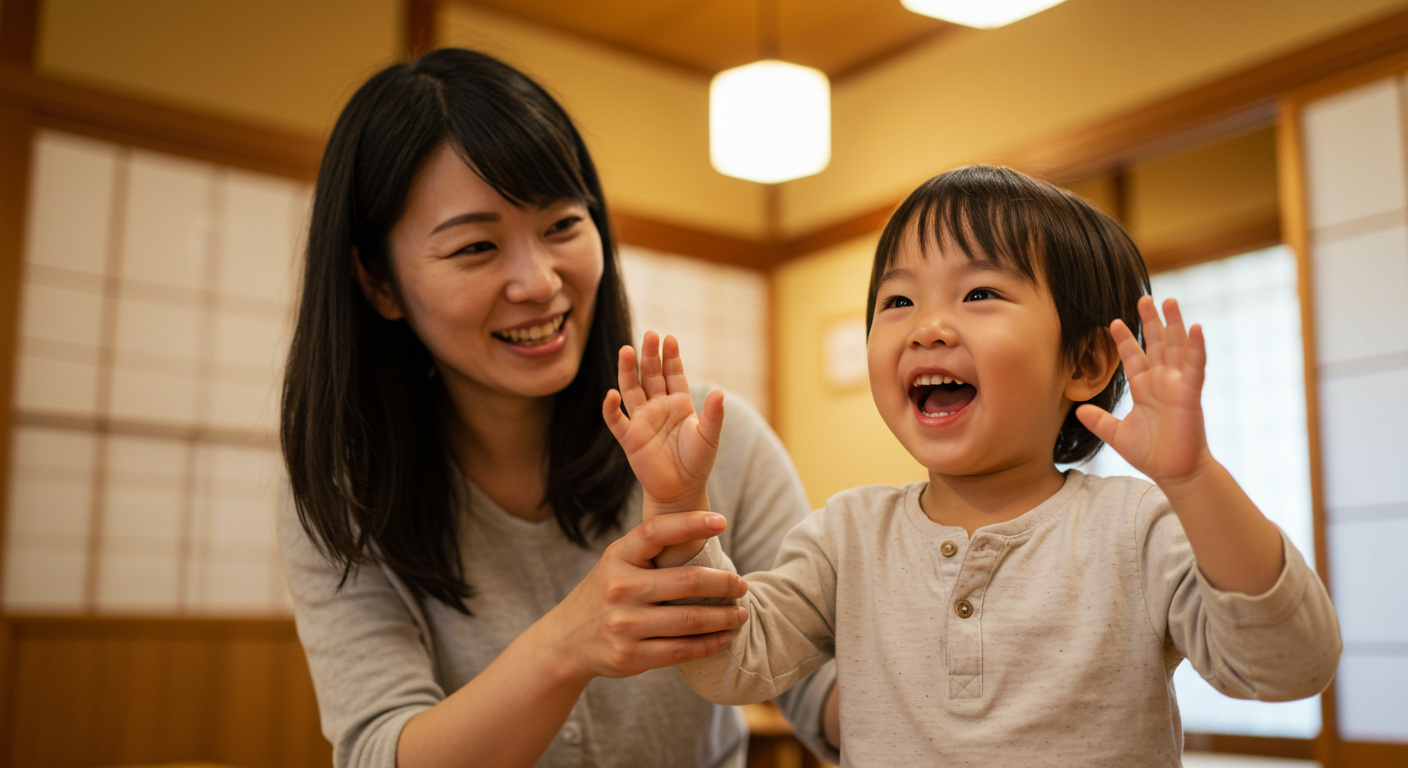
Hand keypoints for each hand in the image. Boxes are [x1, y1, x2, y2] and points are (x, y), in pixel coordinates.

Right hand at [541, 511, 748, 681]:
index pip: (655, 532)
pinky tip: (724, 637)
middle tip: (743, 585)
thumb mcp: (616, 563)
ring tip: (741, 613)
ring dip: (724, 617)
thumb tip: (704, 531)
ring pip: (691, 620)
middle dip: (725, 583)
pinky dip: (710, 644)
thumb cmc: (605, 593)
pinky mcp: (630, 656)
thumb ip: (649, 551)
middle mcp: (619, 589)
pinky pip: (682, 650)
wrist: (565, 641)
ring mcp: (624, 625)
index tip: (721, 521)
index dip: (690, 523)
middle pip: (687, 582)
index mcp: (617, 557)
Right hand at [603, 332, 724, 514]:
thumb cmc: (697, 462)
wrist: (681, 491)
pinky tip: (611, 395)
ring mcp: (642, 420)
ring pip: (632, 390)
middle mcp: (658, 407)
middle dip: (650, 356)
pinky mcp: (630, 438)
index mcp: (679, 403)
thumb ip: (714, 415)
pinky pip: (617, 420)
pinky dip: (611, 408)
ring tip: (626, 350)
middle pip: (651, 375)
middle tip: (650, 334)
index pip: (673, 374)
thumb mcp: (709, 437)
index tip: (670, 338)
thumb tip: (720, 392)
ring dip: (628, 371)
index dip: (671, 357)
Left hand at [1076, 296, 1212, 484]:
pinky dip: (1196, 348)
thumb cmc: (1151, 453)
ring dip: (1174, 325)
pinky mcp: (1190, 394)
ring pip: (1177, 348)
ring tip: (1170, 302)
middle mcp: (1162, 382)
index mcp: (1144, 388)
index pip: (1134, 357)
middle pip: (1156, 344)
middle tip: (1143, 298)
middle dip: (1150, 321)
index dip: (1125, 339)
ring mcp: (1177, 386)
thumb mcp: (1116, 434)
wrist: (1174, 473)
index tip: (1113, 321)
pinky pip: (1195, 367)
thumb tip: (1079, 410)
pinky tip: (1195, 328)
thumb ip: (1099, 421)